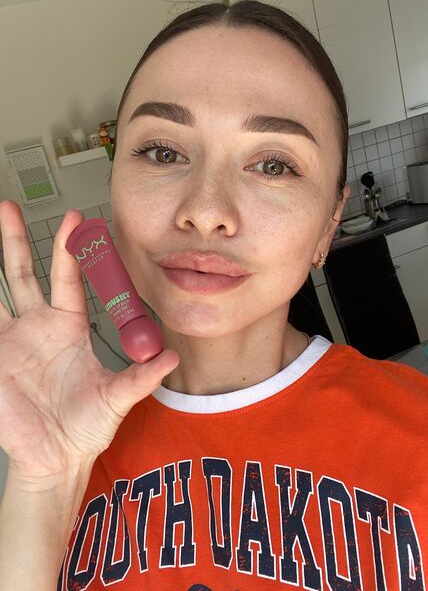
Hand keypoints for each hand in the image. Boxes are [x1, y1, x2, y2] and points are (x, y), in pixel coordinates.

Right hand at [0, 201, 177, 484]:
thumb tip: (173, 357)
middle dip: (16, 240)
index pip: (68, 280)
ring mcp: (11, 339)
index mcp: (69, 327)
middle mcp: (38, 326)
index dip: (72, 251)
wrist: (56, 457)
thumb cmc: (86, 426)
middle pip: (23, 273)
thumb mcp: (116, 398)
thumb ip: (141, 377)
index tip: (78, 222)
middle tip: (10, 209)